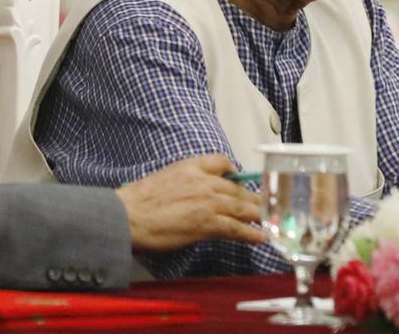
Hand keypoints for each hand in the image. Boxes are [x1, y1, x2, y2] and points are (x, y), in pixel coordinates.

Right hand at [115, 154, 263, 252]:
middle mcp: (204, 180)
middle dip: (255, 197)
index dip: (235, 173)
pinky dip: (252, 233)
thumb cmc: (138, 202)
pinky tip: (261, 237)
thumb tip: (194, 194)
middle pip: (238, 188)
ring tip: (271, 221)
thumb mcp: (164, 177)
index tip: (241, 181)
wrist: (127, 217)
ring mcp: (209, 202)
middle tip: (267, 205)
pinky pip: (237, 228)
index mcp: (190, 166)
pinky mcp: (208, 223)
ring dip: (259, 215)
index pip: (222, 162)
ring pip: (243, 206)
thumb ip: (184, 181)